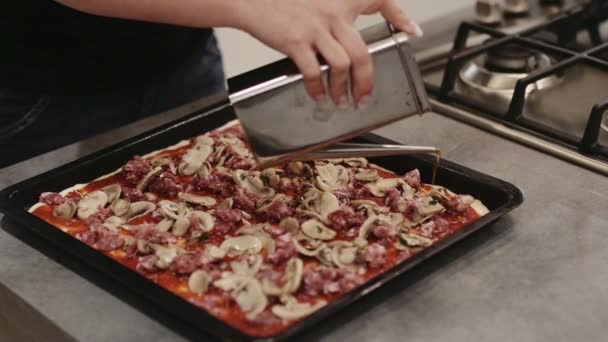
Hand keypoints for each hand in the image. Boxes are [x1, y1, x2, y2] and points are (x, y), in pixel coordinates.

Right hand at [237, 0, 418, 106]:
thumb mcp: (317, 3)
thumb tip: (347, 45)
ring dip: (344, 89)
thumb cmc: (284, 4)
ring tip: (342, 101)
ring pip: (343, 65)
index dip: (399, 16)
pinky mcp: (296, 41)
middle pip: (363, 52)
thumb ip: (335, 18)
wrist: (253, 0)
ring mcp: (315, 28)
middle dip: (366, 81)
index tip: (412, 31)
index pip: (379, 1)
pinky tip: (318, 95)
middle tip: (364, 97)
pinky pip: (314, 71)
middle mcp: (333, 12)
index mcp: (341, 2)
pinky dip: (318, 88)